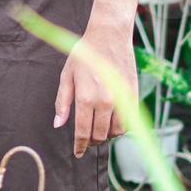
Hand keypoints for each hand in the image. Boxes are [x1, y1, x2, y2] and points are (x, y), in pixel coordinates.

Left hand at [53, 18, 138, 157]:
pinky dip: (120, 127)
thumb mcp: (66, 76)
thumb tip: (58, 124)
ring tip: (99, 130)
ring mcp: (121, 100)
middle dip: (92, 142)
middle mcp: (105, 102)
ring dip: (107, 136)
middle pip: (100, 136)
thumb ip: (62, 102)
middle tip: (87, 140)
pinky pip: (129, 122)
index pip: (83, 133)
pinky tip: (112, 121)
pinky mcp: (132, 96)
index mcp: (86, 98)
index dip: (80, 146)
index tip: (78, 153)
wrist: (109, 37)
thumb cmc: (84, 55)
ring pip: (116, 132)